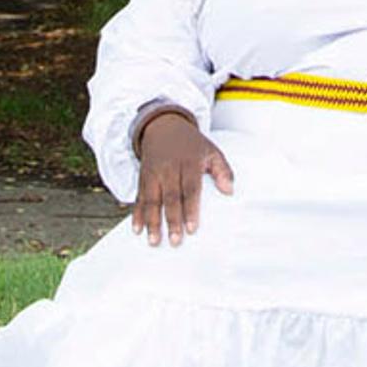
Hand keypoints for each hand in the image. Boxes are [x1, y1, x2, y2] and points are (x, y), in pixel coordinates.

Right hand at [130, 106, 232, 244]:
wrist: (163, 125)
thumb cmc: (191, 144)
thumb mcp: (211, 150)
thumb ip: (223, 170)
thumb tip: (230, 190)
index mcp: (188, 162)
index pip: (190, 189)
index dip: (190, 209)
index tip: (192, 228)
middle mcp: (168, 168)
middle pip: (170, 197)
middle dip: (172, 220)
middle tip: (175, 240)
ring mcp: (153, 173)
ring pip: (151, 200)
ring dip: (152, 222)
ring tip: (154, 241)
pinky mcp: (142, 177)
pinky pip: (139, 197)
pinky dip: (136, 214)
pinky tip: (137, 229)